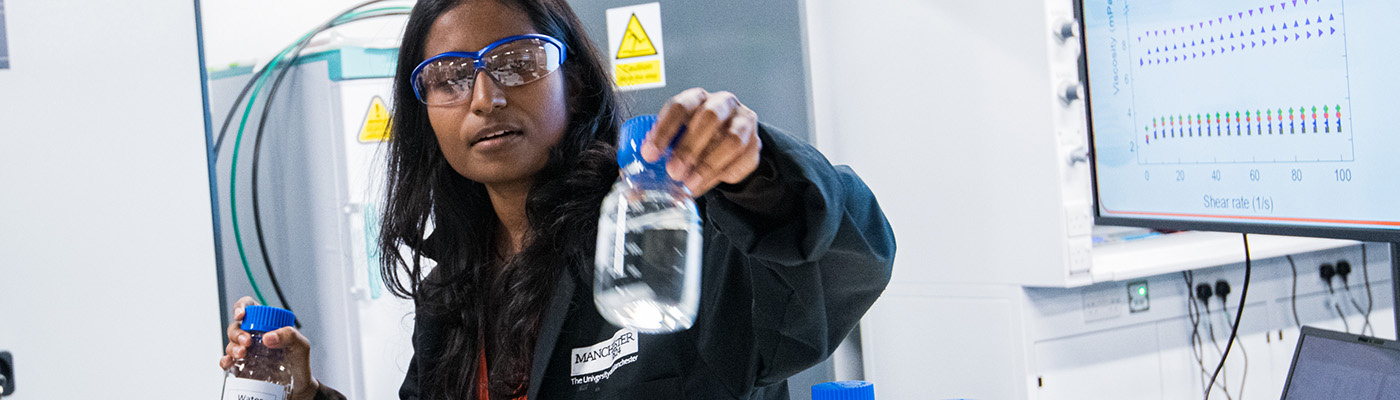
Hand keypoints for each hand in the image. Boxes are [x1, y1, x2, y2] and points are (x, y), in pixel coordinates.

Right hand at [219, 297, 319, 399]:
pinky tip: (229, 362)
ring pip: (231, 343)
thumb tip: (268, 337)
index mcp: (266, 324)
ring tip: (243, 353)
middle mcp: (253, 336)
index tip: (242, 315)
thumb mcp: (301, 345)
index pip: (250, 307)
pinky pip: (227, 360)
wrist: (298, 386)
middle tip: (247, 341)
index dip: (241, 307)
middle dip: (238, 332)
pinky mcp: (241, 366)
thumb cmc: (299, 362)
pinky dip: (225, 360)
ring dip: (233, 347)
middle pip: (236, 327)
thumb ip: (290, 335)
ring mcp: (246, 351)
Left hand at [644, 88, 760, 195]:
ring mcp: (743, 122)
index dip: (664, 130)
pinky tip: (707, 183)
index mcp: (697, 98)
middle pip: (709, 118)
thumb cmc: (696, 137)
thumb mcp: (675, 136)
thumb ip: (660, 148)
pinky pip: (743, 159)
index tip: (651, 154)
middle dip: (689, 147)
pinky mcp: (756, 143)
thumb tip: (641, 170)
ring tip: (690, 184)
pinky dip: (724, 174)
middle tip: (673, 171)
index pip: (680, 106)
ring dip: (709, 165)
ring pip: (732, 140)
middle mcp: (722, 104)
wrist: (728, 143)